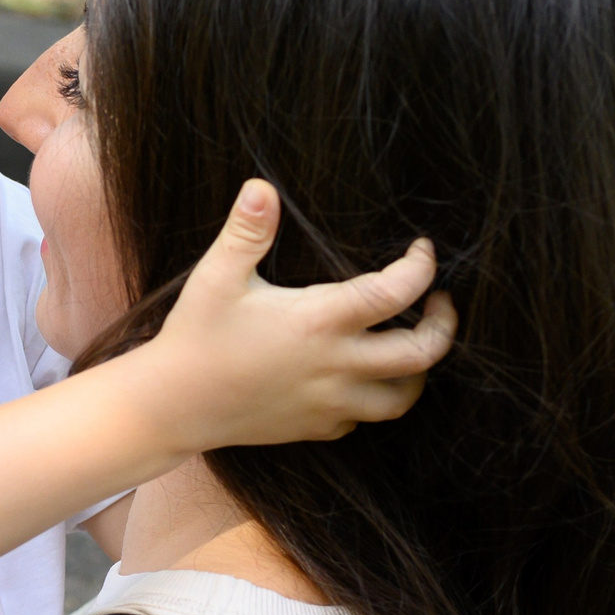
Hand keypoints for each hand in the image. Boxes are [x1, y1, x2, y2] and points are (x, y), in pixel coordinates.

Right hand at [135, 180, 456, 452]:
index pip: (396, 292)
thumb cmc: (195, 337)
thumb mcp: (217, 277)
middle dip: (442, 326)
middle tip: (438, 302)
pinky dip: (371, 397)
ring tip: (410, 345)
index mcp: (319, 322)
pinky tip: (358, 376)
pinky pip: (361, 419)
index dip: (422, 268)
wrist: (171, 406)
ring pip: (401, 399)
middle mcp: (335, 366)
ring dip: (417, 372)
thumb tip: (262, 186)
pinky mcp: (314, 428)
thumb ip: (247, 231)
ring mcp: (328, 403)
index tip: (422, 251)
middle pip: (421, 355)